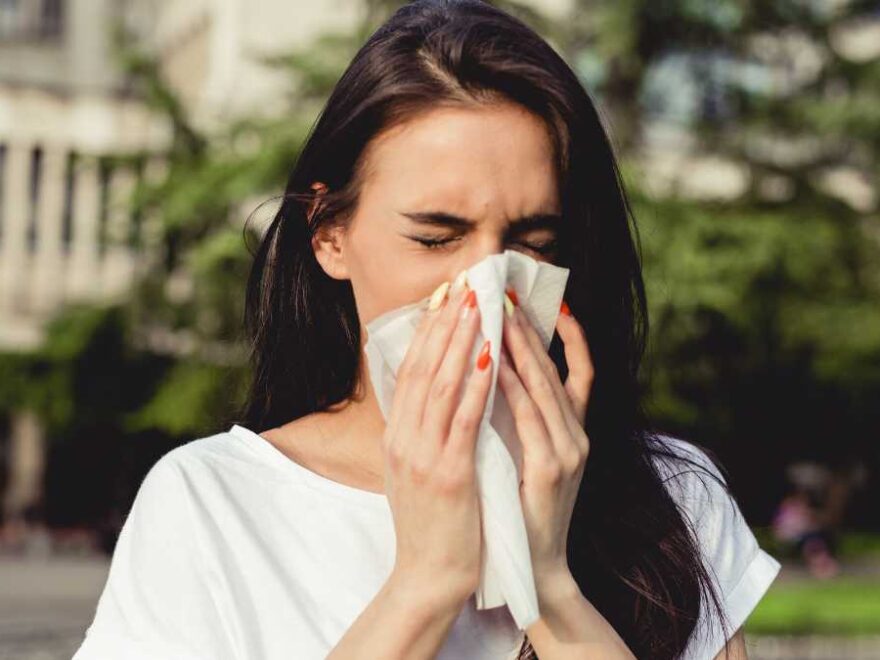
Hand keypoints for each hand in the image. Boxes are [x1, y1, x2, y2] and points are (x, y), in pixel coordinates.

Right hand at [383, 280, 493, 607]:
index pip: (409, 371)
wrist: (427, 578)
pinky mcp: (449, 474)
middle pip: (422, 368)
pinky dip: (476, 384)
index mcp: (396, 437)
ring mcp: (423, 456)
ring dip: (461, 341)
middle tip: (463, 284)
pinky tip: (491, 356)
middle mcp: (403, 440)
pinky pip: (464, 419)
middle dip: (444, 323)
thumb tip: (430, 395)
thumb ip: (418, 432)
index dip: (427, 331)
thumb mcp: (411, 472)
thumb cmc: (428, 524)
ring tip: (477, 305)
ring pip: (441, 385)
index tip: (444, 298)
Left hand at [497, 292, 593, 587]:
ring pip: (546, 387)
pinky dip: (514, 388)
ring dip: (523, 348)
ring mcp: (569, 451)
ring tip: (503, 315)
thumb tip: (499, 374)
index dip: (570, 336)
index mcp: (572, 431)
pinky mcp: (553, 469)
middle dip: (532, 330)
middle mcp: (577, 435)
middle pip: (557, 370)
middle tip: (509, 294)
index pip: (578, 371)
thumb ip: (523, 419)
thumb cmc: (522, 506)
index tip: (550, 302)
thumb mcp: (528, 455)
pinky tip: (497, 364)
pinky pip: (531, 418)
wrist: (534, 565)